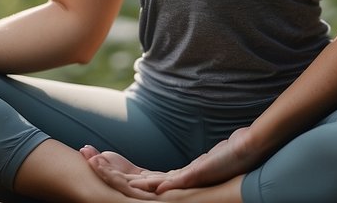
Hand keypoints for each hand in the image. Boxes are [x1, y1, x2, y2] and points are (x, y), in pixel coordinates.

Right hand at [82, 127, 260, 194]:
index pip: (140, 178)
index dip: (119, 172)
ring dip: (114, 174)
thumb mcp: (205, 159)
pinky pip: (157, 180)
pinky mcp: (187, 181)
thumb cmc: (233, 154)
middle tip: (85, 159)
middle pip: (133, 183)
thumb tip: (180, 166)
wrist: (251, 150)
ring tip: (93, 163)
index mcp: (177, 181)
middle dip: (108, 172)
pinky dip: (137, 178)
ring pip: (139, 184)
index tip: (98, 160)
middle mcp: (175, 187)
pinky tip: (120, 175)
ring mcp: (180, 187)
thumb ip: (190, 168)